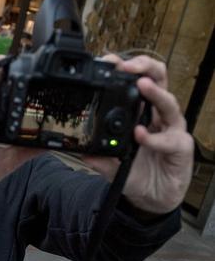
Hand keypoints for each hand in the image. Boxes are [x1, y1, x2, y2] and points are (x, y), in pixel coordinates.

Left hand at [82, 55, 193, 214]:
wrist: (152, 198)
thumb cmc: (136, 173)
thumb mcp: (109, 163)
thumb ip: (97, 155)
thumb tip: (79, 149)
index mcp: (143, 113)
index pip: (139, 81)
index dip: (128, 68)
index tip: (109, 61)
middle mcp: (159, 117)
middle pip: (160, 80)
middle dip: (145, 67)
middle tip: (127, 66)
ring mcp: (172, 130)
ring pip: (170, 104)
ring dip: (155, 93)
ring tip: (141, 86)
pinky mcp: (181, 148)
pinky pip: (170, 139)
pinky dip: (154, 137)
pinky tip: (140, 134)